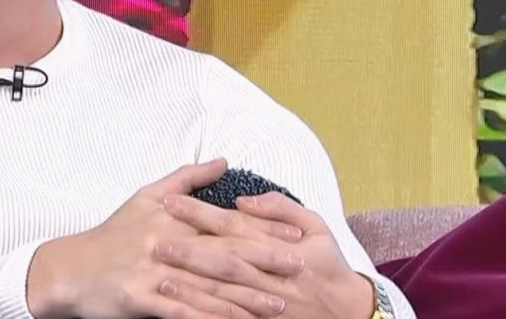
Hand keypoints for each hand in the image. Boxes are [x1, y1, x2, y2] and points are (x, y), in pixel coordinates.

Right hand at [26, 160, 304, 318]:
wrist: (69, 268)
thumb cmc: (112, 233)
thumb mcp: (145, 196)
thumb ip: (187, 178)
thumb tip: (224, 160)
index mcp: (170, 218)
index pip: (224, 225)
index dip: (262, 231)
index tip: (295, 237)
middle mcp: (164, 243)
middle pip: (221, 254)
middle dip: (264, 262)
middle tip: (300, 269)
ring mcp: (152, 273)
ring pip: (206, 287)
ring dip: (245, 298)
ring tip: (279, 306)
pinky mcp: (139, 299)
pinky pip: (180, 312)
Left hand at [159, 191, 375, 318]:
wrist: (350, 312)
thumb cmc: (328, 264)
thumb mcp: (317, 226)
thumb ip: (281, 207)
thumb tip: (243, 199)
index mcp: (282, 246)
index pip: (234, 226)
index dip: (201, 213)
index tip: (170, 201)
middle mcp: (273, 276)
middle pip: (225, 260)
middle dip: (189, 250)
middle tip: (155, 240)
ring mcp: (268, 305)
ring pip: (225, 294)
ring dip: (192, 287)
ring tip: (160, 277)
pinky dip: (206, 316)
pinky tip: (182, 311)